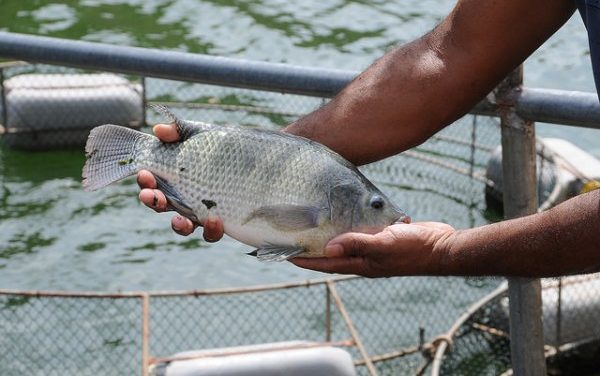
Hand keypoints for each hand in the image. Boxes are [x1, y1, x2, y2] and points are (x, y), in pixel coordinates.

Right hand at [137, 123, 224, 241]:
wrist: (258, 164)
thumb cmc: (222, 147)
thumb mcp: (202, 135)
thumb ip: (180, 131)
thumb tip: (159, 129)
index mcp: (175, 177)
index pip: (153, 182)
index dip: (146, 181)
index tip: (144, 173)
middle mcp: (184, 198)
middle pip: (161, 204)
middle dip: (152, 201)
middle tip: (149, 196)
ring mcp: (201, 213)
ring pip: (183, 225)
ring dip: (178, 225)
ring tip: (179, 221)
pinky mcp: (220, 223)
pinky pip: (210, 234)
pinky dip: (209, 230)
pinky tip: (214, 221)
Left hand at [291, 222, 455, 276]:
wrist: (443, 247)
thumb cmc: (415, 250)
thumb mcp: (383, 245)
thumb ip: (357, 244)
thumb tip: (327, 249)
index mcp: (361, 264)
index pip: (325, 263)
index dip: (305, 259)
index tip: (285, 254)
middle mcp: (364, 258)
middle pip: (332, 254)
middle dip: (313, 246)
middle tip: (295, 233)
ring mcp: (375, 248)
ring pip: (347, 240)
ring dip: (331, 233)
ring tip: (313, 220)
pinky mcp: (384, 236)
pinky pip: (362, 231)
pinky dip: (351, 223)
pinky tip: (346, 211)